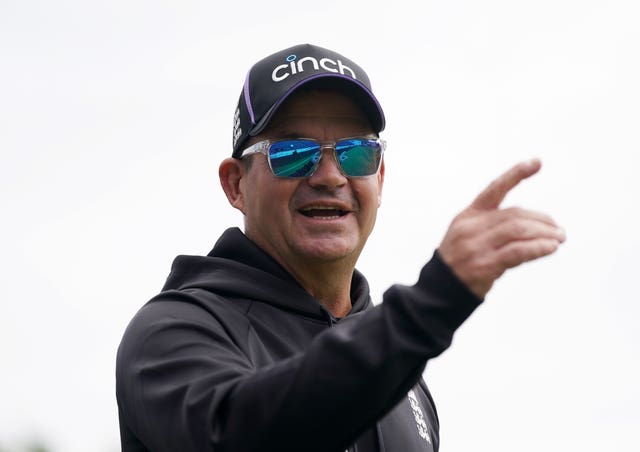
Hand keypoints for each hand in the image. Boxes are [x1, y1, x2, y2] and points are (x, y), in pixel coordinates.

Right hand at [438, 159, 565, 298]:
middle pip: (515, 215)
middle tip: (559, 229)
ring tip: (559, 238)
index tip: (537, 162)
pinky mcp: (484, 265)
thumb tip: (535, 224)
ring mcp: (476, 246)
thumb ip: (494, 225)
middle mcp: (470, 227)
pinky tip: (551, 248)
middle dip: (542, 220)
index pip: (495, 189)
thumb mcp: (468, 234)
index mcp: (468, 215)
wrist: (440, 289)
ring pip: (519, 231)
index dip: (516, 174)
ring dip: (544, 234)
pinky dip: (538, 248)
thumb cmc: (460, 261)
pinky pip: (518, 252)